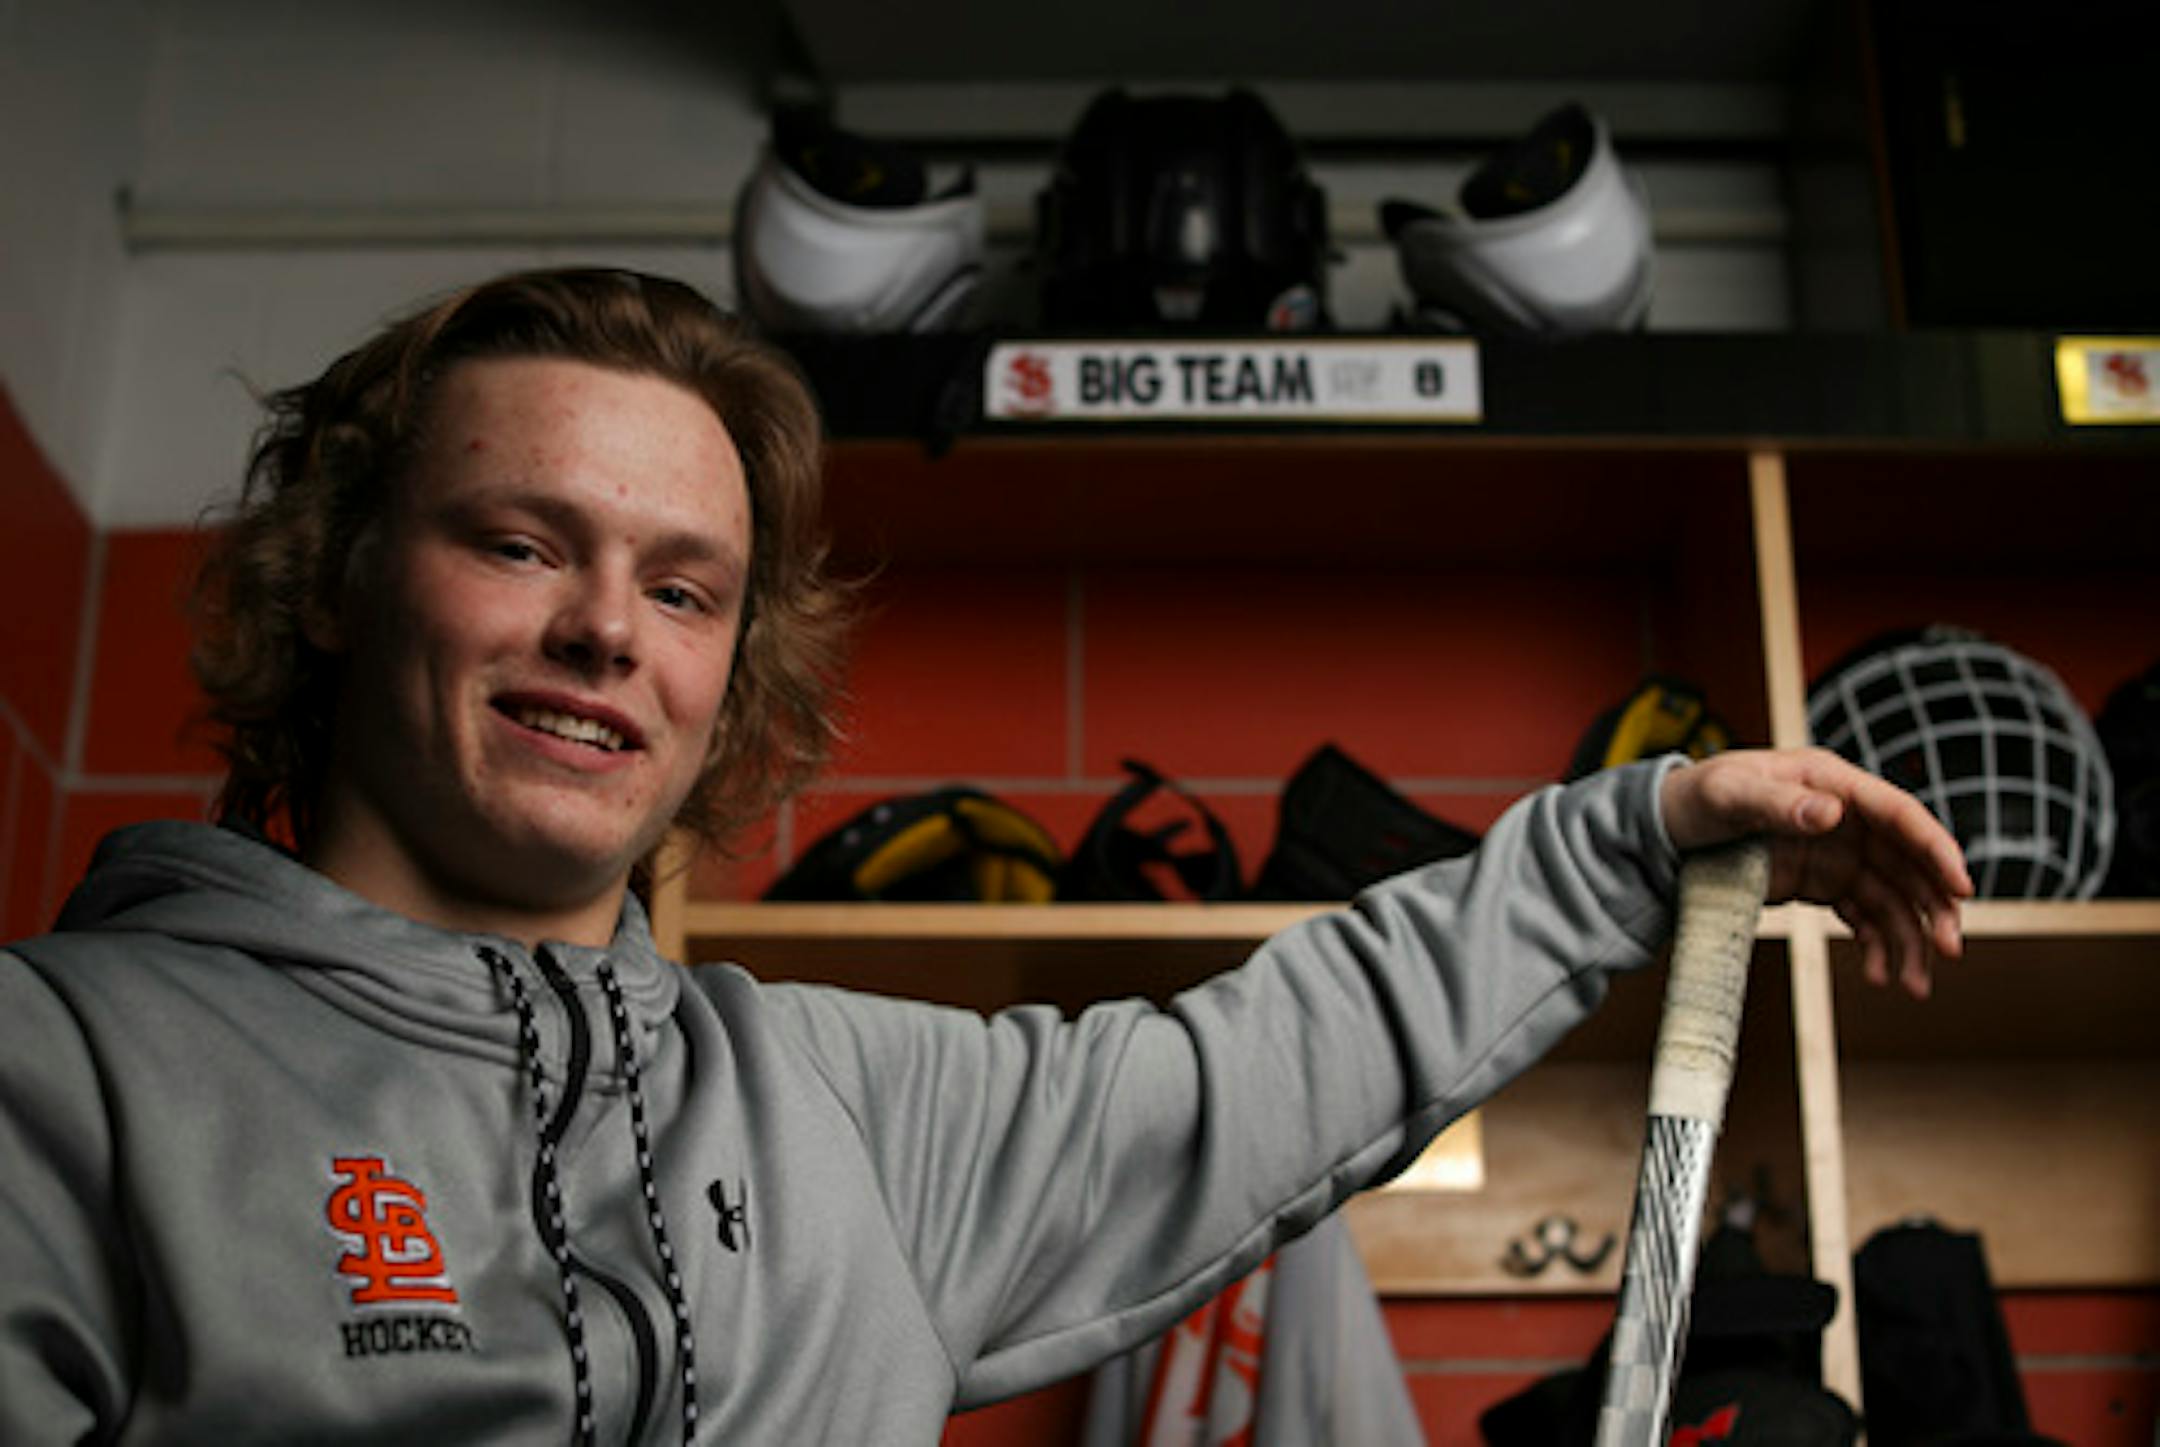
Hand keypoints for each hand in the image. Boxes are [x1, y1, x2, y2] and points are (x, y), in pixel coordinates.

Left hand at [1659, 747, 1973, 997]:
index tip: (1961, 887)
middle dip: (1933, 906)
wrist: (1665, 830)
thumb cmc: (1693, 798)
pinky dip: (1877, 946)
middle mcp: (1845, 818)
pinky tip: (1880, 975)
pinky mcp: (1824, 884)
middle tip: (1949, 949)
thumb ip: (1775, 802)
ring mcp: (1838, 854)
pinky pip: (1864, 917)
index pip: (1899, 814)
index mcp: (1830, 783)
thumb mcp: (1726, 795)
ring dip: (1911, 939)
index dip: (1935, 849)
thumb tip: (1830, 812)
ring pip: (1894, 898)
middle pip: (1908, 863)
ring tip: (1914, 985)